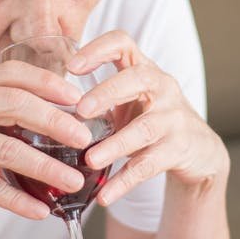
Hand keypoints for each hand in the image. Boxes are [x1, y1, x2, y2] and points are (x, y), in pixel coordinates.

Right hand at [0, 61, 95, 219]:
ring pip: (8, 148)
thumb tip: (43, 119)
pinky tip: (39, 211)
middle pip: (17, 105)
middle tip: (86, 138)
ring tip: (74, 181)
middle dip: (57, 121)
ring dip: (46, 167)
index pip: (14, 73)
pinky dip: (17, 199)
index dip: (49, 82)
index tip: (78, 95)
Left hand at [68, 31, 228, 205]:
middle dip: (108, 92)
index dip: (98, 49)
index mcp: (143, 69)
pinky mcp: (179, 148)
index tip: (72, 66)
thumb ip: (95, 98)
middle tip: (82, 110)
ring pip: (145, 128)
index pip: (123, 43)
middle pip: (138, 78)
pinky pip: (149, 165)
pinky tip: (105, 195)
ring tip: (90, 159)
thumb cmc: (151, 119)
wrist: (198, 150)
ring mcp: (174, 118)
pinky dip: (125, 182)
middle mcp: (162, 87)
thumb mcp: (127, 101)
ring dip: (115, 144)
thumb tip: (41, 108)